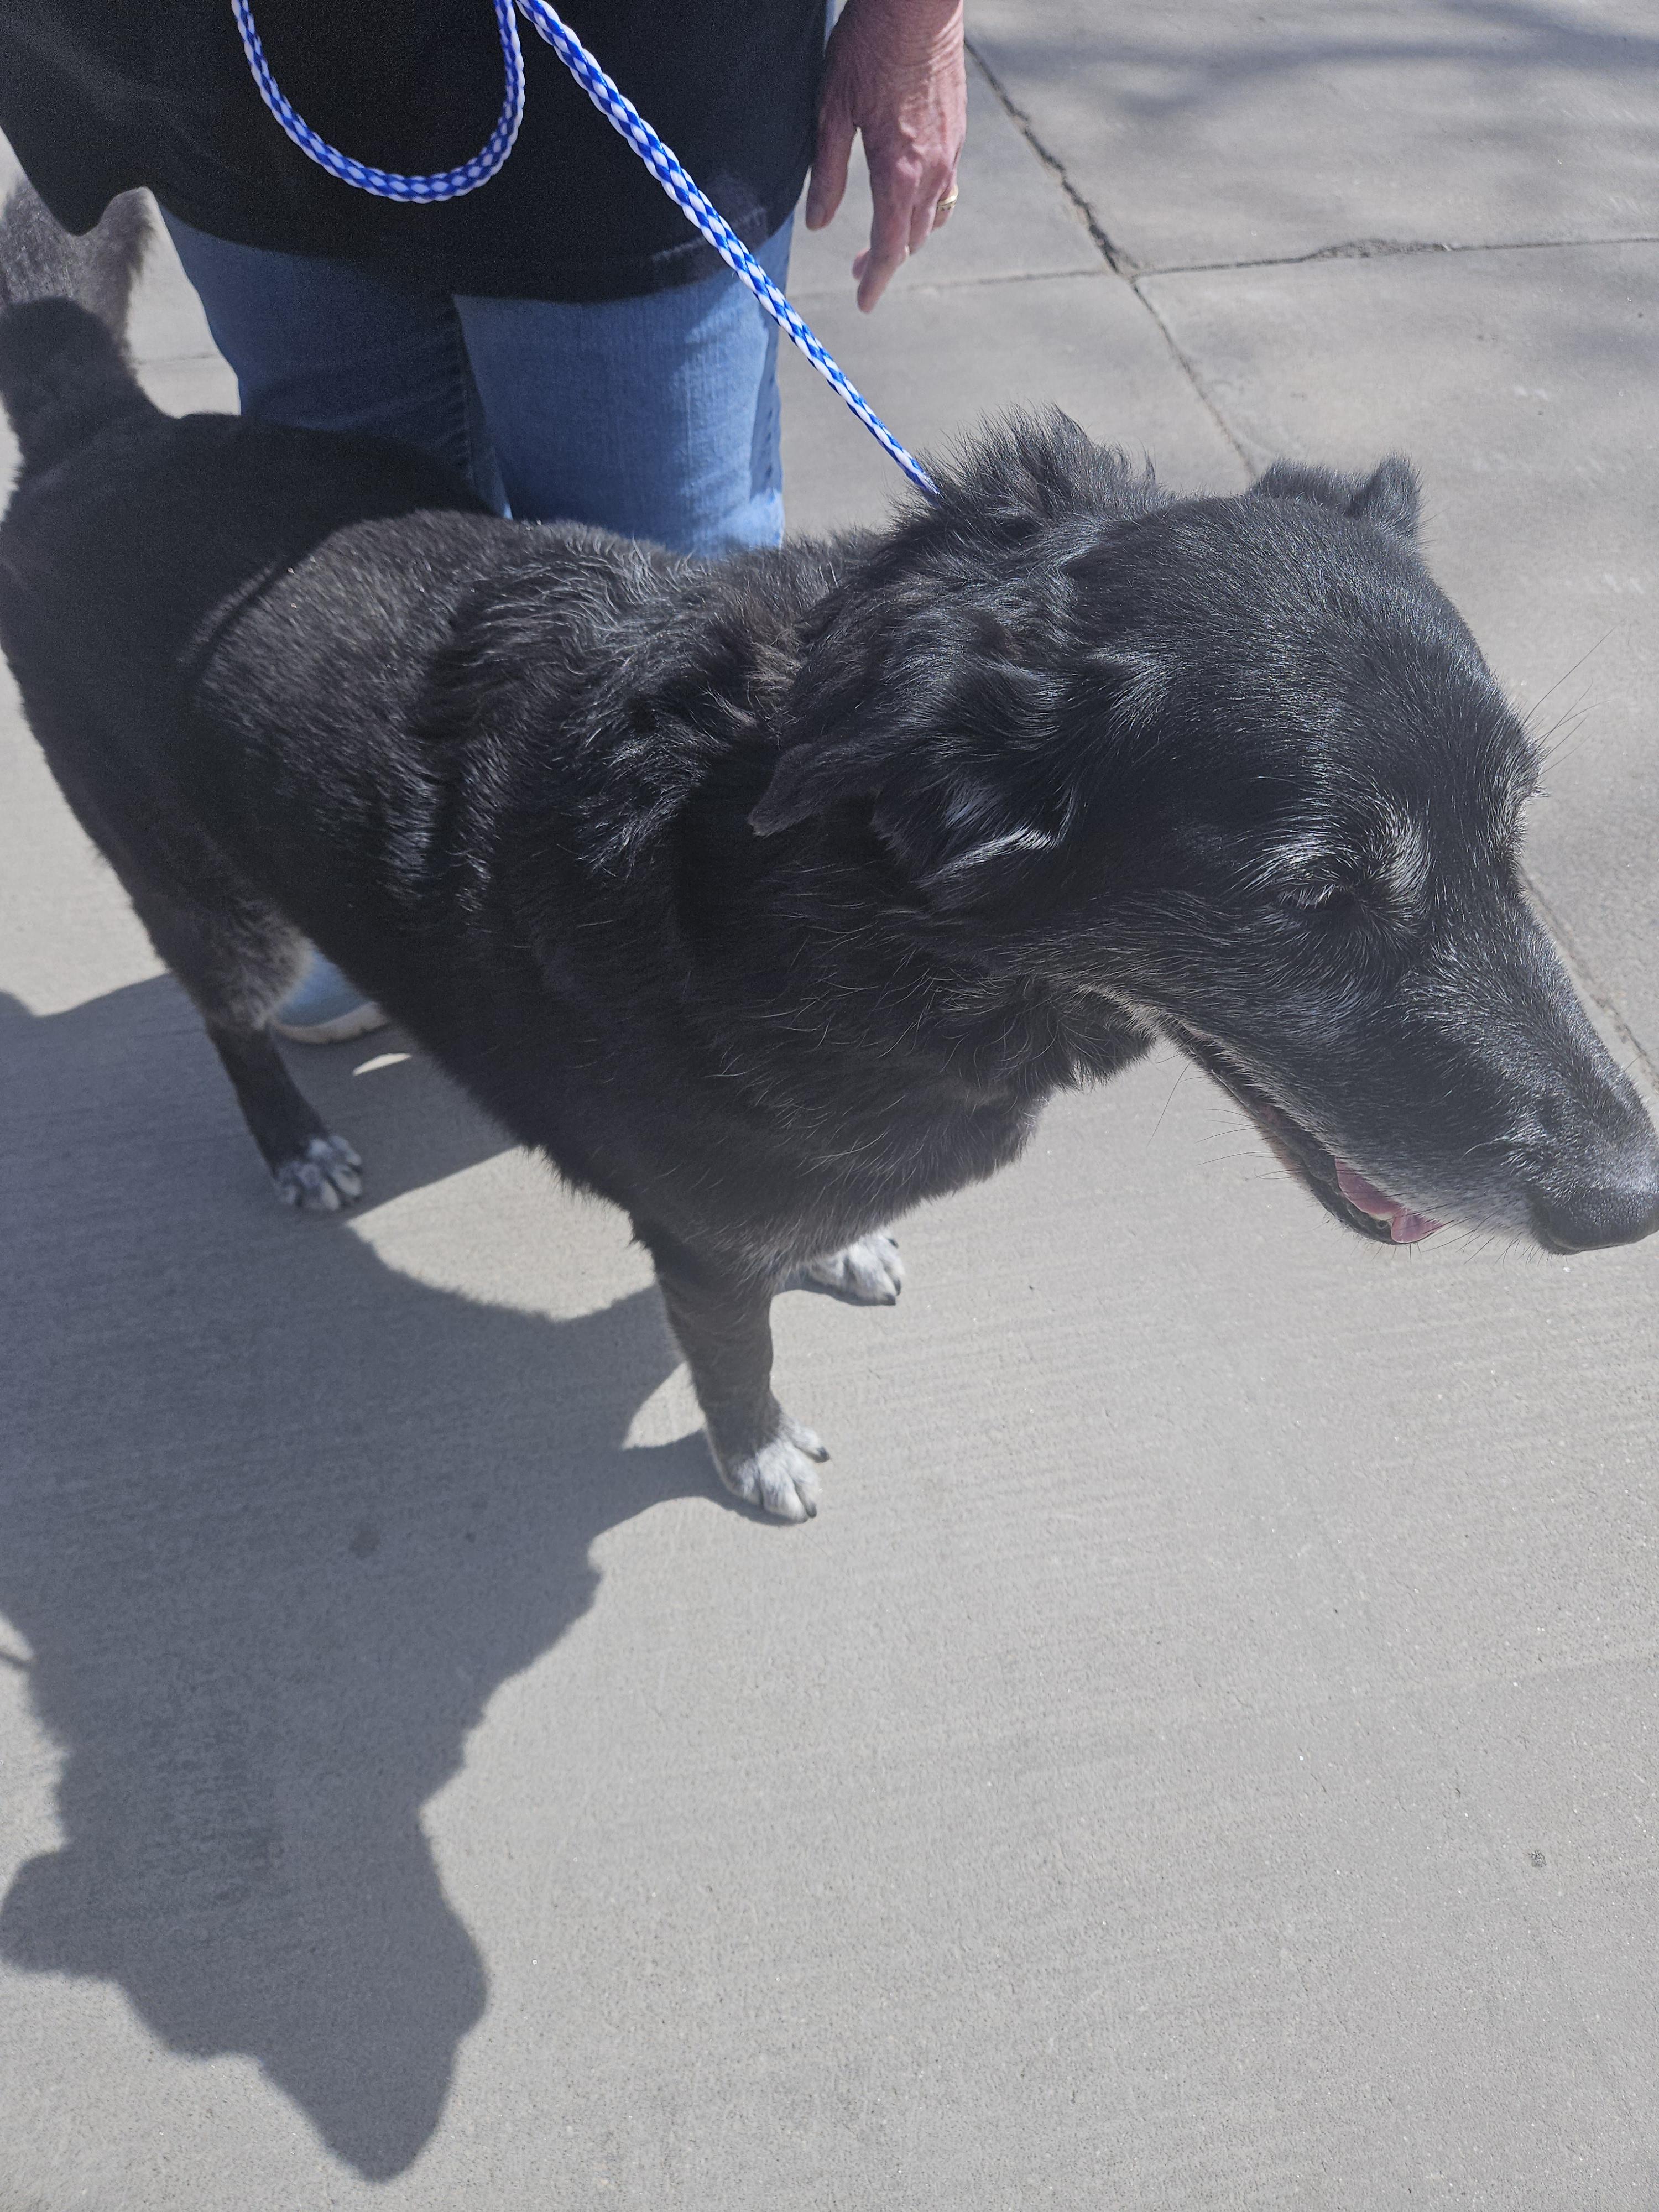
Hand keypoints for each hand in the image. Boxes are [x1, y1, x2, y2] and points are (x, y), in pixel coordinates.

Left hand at [805, 0, 966, 313]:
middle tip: (859, 269)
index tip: (863, 301)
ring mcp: (951, 149)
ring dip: (911, 235)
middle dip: (888, 260)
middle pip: (915, 238)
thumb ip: (827, 172)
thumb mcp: (831, 109)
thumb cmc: (868, 47)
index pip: (891, 246)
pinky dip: (926, 204)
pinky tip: (908, 195)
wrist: (917, 0)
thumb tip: (817, 224)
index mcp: (899, 171)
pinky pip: (946, 184)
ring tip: (887, 240)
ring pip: (935, 214)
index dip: (876, 279)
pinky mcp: (957, 129)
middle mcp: (932, 168)